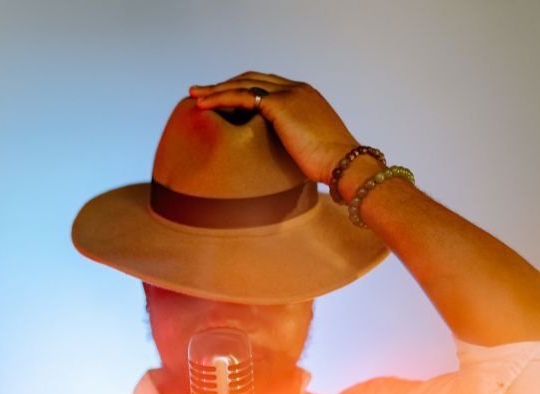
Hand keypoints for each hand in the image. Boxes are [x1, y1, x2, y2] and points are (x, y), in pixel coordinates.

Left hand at [189, 71, 359, 183]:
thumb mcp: (310, 150)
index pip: (267, 84)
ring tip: (194, 96)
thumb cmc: (331, 168)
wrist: (345, 165)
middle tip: (202, 93)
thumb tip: (284, 162)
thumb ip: (294, 145)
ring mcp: (289, 93)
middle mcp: (297, 89)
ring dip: (216, 89)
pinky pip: (240, 96)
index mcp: (305, 96)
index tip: (223, 98)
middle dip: (225, 84)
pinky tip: (202, 106)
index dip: (242, 89)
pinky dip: (219, 98)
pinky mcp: (280, 104)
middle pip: (252, 78)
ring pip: (243, 84)